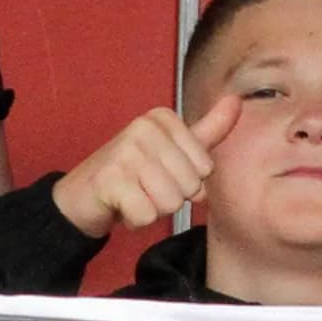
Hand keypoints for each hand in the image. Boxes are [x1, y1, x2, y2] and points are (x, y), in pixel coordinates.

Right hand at [52, 96, 240, 239]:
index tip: (160, 174)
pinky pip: (146, 215)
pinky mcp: (110, 179)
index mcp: (163, 119)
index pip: (205, 169)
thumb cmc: (133, 174)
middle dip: (169, 198)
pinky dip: (136, 220)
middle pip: (189, 187)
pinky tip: (122, 206)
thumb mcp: (175, 149)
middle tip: (145, 188)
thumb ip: (209, 129)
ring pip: (170, 203)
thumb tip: (236, 100)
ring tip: (134, 196)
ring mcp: (125, 151)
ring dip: (153, 210)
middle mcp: (144, 129)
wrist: (84, 195)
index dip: (186, 182)